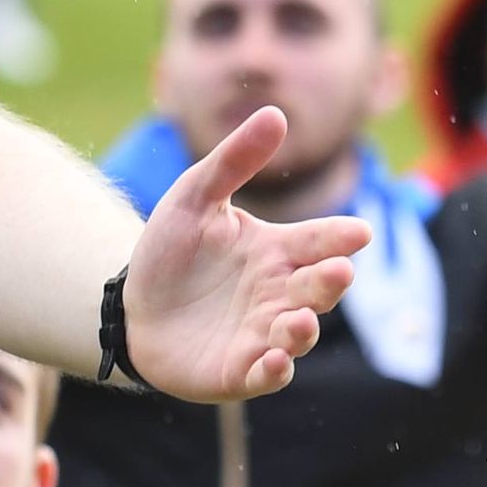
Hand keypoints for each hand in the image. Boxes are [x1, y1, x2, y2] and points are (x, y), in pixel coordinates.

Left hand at [121, 107, 372, 400]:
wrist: (130, 308)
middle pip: (318, 288)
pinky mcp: (242, 370)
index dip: (340, 237)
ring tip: (297, 319)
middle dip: (331, 281)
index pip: (320, 240)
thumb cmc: (170, 253)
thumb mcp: (194, 198)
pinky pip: (268, 374)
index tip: (357, 233)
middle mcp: (281, 293)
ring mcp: (264, 334)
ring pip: (299, 333)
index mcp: (278, 250)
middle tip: (338, 270)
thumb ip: (233, 160)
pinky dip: (274, 369)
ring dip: (303, 329)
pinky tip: (272, 359)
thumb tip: (275, 113)